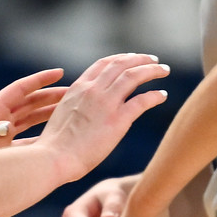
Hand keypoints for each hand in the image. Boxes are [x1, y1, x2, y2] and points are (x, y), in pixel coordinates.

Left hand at [0, 68, 68, 153]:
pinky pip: (29, 142)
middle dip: (52, 97)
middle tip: (76, 93)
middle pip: (32, 103)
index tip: (60, 72)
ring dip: (51, 115)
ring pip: (33, 120)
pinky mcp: (3, 151)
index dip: (40, 80)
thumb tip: (7, 128)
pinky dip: (43, 140)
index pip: (21, 89)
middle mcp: (1, 119)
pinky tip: (57, 142)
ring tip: (72, 113)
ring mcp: (3, 134)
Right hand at [34, 53, 171, 182]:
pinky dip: (154, 95)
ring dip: (152, 70)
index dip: (121, 58)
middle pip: (122, 64)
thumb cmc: (55, 145)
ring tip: (164, 70)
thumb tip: (89, 109)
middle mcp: (93, 90)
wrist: (53, 158)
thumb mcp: (62, 114)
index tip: (133, 58)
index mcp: (78, 87)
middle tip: (154, 60)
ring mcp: (106, 103)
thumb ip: (78, 105)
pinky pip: (142, 100)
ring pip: (134, 76)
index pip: (103, 64)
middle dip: (140, 59)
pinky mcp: (118, 120)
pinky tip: (162, 96)